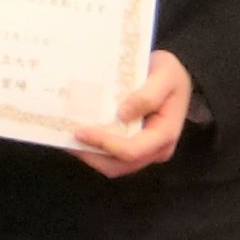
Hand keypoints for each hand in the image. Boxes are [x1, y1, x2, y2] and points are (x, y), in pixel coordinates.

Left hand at [73, 51, 193, 176]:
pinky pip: (112, 157)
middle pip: (119, 164)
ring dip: (90, 155)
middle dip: (91, 154)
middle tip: (66, 136)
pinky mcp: (134, 146)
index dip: (105, 144)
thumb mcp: (165, 74)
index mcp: (165, 133)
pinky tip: (78, 136)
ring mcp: (145, 151)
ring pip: (113, 166)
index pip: (132, 150)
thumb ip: (148, 95)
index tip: (80, 131)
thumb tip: (123, 114)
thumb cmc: (170, 74)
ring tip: (67, 137)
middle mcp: (156, 149)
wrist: (174, 77)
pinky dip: (94, 150)